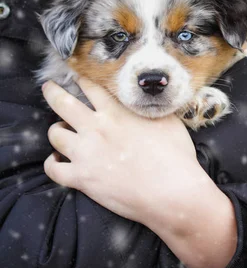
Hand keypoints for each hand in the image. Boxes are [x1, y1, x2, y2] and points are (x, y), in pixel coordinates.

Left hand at [41, 77, 208, 226]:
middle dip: (52, 92)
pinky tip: (57, 160)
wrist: (171, 191)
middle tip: (49, 87)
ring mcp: (86, 153)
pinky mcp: (82, 178)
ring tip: (60, 130)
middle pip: (62, 103)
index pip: (90, 88)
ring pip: (55, 134)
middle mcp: (96, 128)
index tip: (77, 77)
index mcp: (116, 112)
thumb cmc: (175, 155)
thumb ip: (150, 107)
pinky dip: (52, 163)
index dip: (81, 80)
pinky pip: (53, 169)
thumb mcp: (167, 119)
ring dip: (56, 130)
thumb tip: (149, 99)